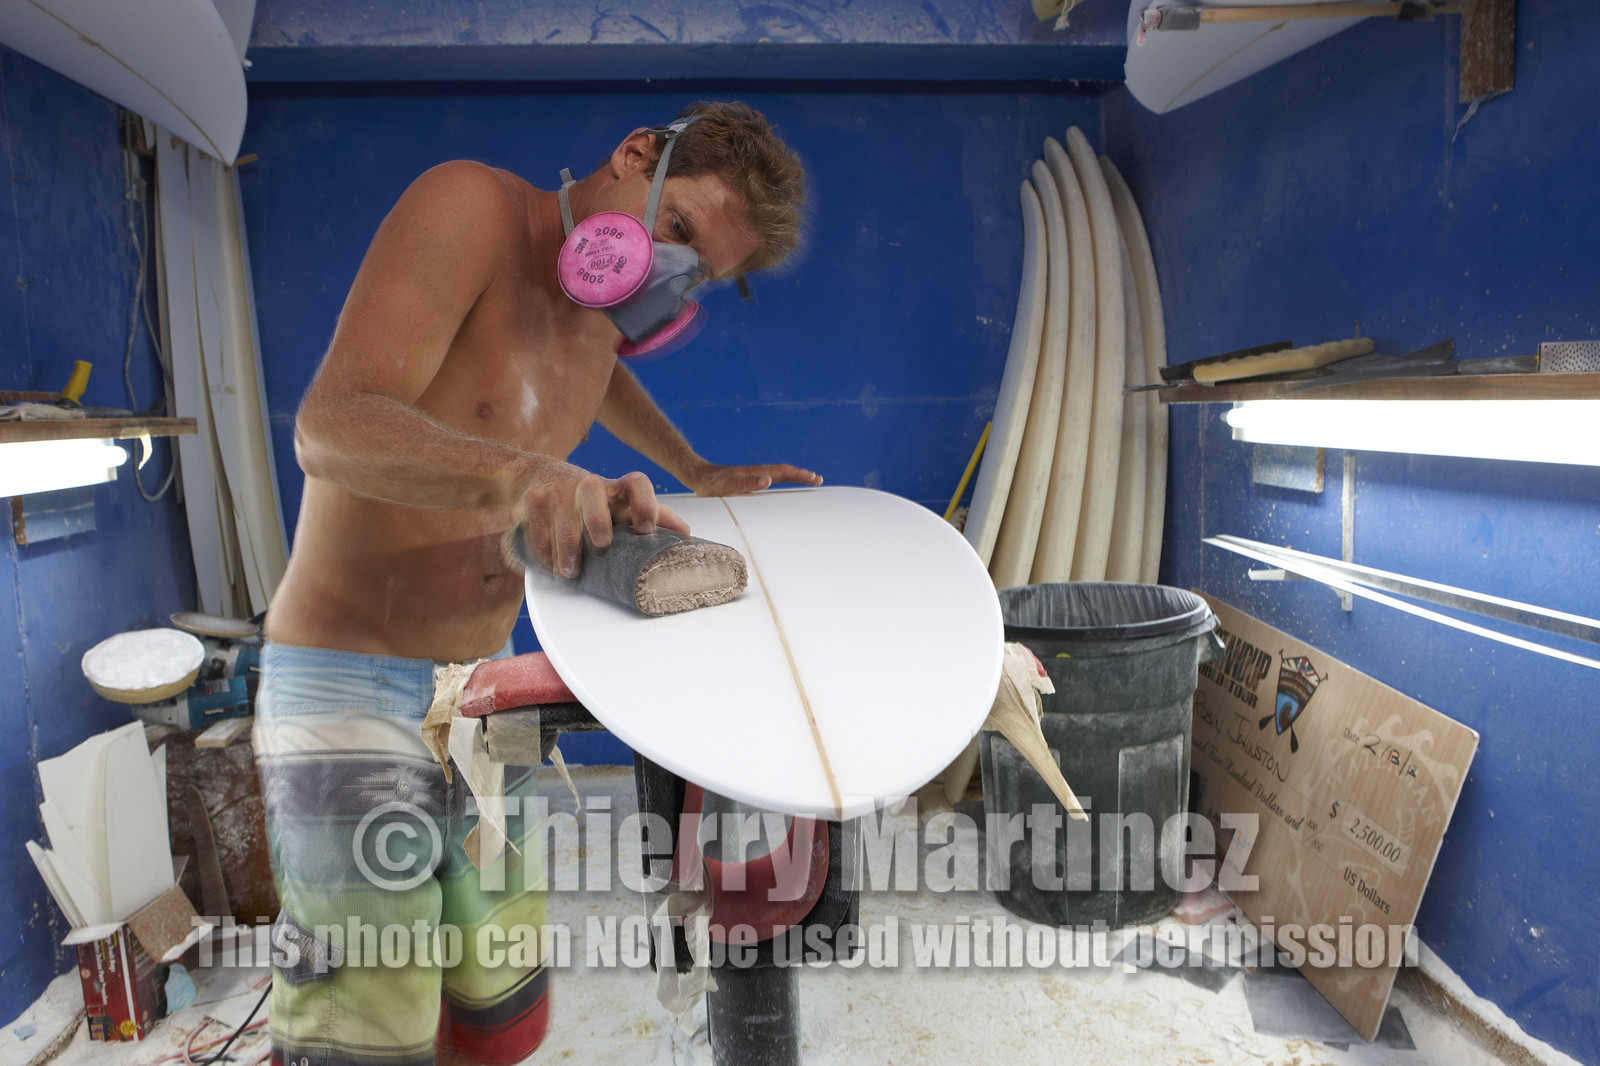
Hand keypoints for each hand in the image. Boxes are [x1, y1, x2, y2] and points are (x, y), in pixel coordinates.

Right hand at [518, 467, 688, 577]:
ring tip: (570, 571)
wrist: (538, 475)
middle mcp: (589, 484)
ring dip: (565, 544)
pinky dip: (542, 547)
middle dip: (596, 518)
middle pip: (592, 490)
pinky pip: (535, 521)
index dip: (645, 503)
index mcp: (616, 489)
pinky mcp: (534, 497)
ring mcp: (559, 488)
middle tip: (601, 547)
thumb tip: (686, 534)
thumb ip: (653, 516)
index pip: (636, 482)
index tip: (646, 530)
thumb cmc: (591, 499)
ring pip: (561, 511)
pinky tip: (549, 565)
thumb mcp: (620, 505)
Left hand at [683, 461, 823, 496]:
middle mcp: (756, 472)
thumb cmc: (710, 484)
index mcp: (755, 473)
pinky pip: (769, 479)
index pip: (783, 472)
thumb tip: (769, 481)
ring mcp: (752, 475)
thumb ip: (747, 485)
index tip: (814, 478)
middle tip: (818, 480)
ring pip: (778, 474)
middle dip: (802, 475)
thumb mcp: (727, 487)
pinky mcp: (747, 480)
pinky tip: (780, 486)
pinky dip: (781, 480)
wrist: (696, 475)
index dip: (800, 475)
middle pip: (784, 471)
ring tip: (806, 480)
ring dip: (793, 477)